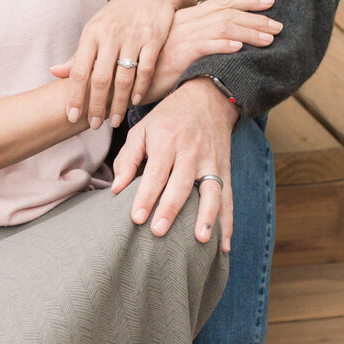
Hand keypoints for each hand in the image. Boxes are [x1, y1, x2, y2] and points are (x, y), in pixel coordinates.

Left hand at [55, 0, 188, 130]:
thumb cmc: (118, 15)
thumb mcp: (95, 30)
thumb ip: (78, 54)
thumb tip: (54, 72)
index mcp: (91, 34)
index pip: (78, 71)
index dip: (74, 96)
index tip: (71, 116)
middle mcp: (110, 35)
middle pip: (100, 78)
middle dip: (96, 105)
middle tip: (94, 125)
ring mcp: (132, 37)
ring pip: (123, 78)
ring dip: (118, 103)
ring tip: (115, 121)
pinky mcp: (153, 38)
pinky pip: (145, 69)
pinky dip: (140, 88)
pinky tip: (136, 102)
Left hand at [111, 79, 239, 248]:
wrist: (208, 98)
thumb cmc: (168, 118)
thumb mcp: (143, 129)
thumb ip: (128, 159)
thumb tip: (116, 190)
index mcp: (168, 142)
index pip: (156, 173)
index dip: (146, 196)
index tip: (137, 218)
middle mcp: (191, 153)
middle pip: (182, 184)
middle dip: (171, 209)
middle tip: (159, 232)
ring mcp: (212, 162)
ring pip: (212, 192)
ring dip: (207, 217)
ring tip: (201, 240)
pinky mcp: (225, 170)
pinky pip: (228, 198)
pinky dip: (228, 221)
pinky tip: (225, 245)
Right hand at [146, 0, 279, 99]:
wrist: (127, 78)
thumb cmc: (153, 67)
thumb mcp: (178, 49)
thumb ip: (199, 42)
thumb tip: (224, 42)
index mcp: (187, 19)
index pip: (222, 3)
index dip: (247, 1)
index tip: (269, 1)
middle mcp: (187, 23)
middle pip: (227, 12)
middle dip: (256, 17)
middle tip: (278, 24)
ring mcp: (183, 37)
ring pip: (222, 27)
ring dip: (248, 31)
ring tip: (269, 38)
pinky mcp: (178, 54)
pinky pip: (204, 45)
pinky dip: (223, 45)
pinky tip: (239, 48)